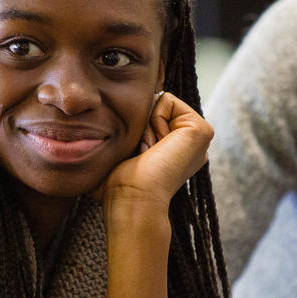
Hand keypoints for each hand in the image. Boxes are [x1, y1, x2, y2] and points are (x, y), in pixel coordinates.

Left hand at [100, 91, 212, 211]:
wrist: (133, 198)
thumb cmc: (120, 183)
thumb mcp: (122, 152)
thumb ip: (126, 133)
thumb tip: (94, 121)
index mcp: (175, 152)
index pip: (148, 115)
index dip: (135, 129)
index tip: (137, 156)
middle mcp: (189, 146)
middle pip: (154, 107)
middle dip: (141, 125)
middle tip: (142, 154)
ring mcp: (198, 139)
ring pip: (160, 102)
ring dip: (146, 125)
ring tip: (149, 152)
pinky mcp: (202, 130)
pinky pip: (167, 99)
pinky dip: (154, 119)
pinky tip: (157, 147)